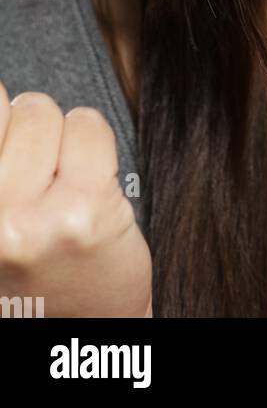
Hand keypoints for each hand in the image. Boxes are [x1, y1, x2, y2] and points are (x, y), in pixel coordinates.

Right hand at [0, 81, 151, 317]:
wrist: (84, 330)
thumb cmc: (35, 275)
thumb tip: (2, 97)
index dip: (2, 114)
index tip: (12, 132)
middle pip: (15, 109)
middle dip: (33, 128)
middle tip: (40, 172)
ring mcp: (32, 217)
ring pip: (50, 115)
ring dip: (65, 137)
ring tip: (64, 182)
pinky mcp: (82, 211)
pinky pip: (89, 128)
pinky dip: (96, 141)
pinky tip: (93, 181)